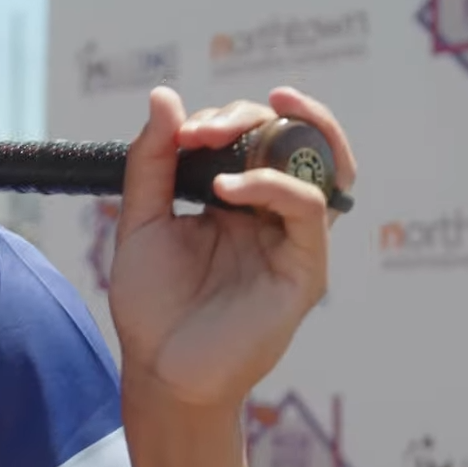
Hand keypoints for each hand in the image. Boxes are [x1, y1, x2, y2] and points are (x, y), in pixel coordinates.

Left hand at [108, 86, 357, 412]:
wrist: (160, 371)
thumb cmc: (152, 304)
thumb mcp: (141, 220)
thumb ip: (152, 160)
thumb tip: (165, 95)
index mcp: (234, 200)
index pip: (247, 135)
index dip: (216, 120)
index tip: (177, 131)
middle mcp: (271, 214)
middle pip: (291, 139)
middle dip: (249, 115)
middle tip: (206, 126)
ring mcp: (292, 240)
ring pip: (326, 165)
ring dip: (299, 126)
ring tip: (256, 113)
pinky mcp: (305, 269)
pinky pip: (309, 211)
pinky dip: (274, 186)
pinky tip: (228, 187)